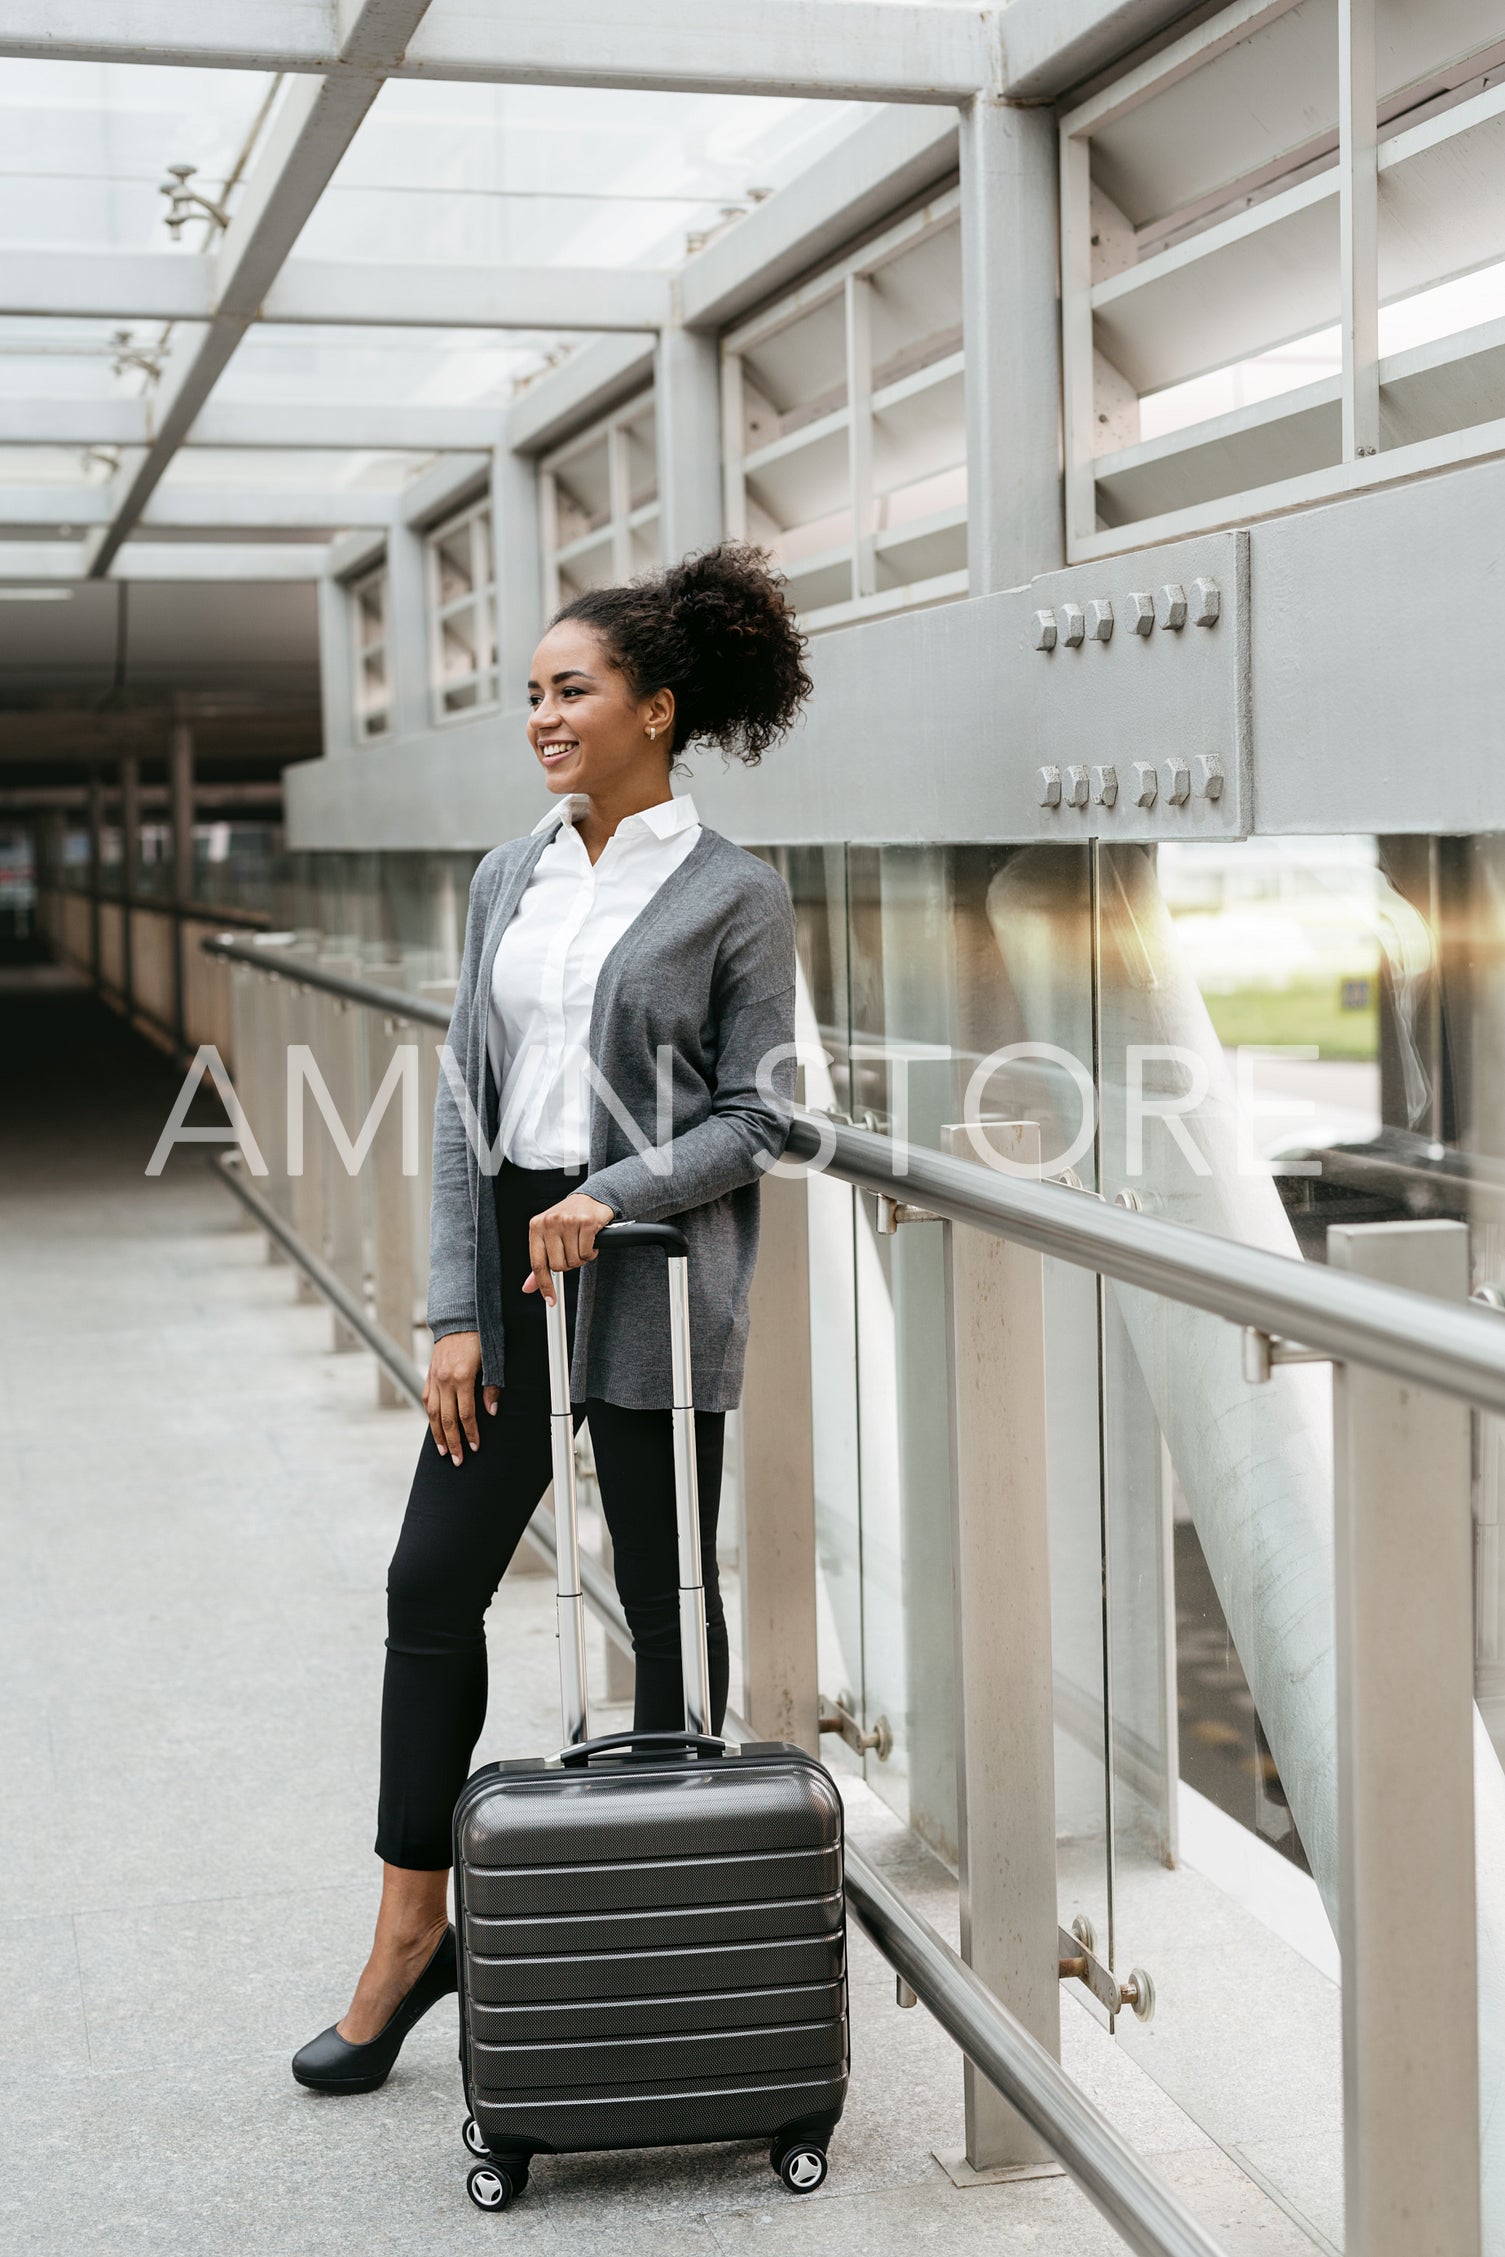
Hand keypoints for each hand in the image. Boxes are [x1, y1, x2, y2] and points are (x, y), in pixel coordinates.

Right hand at [423, 1330, 497, 1464]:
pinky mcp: (430, 1374)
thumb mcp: (493, 1360)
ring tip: (442, 1450)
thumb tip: (491, 1412)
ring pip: (433, 1413)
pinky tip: (434, 1427)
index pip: (466, 1414)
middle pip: (447, 1419)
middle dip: (452, 1442)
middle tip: (457, 1460)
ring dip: (438, 1434)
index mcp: (463, 1377)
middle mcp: (445, 1380)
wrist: (460, 1317)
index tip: (475, 1447)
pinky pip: (428, 1400)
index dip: (470, 1433)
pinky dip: (430, 1416)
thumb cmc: (481, 1337)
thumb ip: (492, 1387)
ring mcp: (435, 1378)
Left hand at [523, 1193, 615, 1303]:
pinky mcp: (586, 1222)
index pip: (537, 1263)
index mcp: (536, 1226)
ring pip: (573, 1260)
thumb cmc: (566, 1220)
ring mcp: (568, 1221)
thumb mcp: (548, 1238)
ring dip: (580, 1258)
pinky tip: (589, 1241)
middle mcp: (550, 1222)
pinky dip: (590, 1252)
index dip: (544, 1284)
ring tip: (580, 1244)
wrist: (589, 1198)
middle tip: (571, 1253)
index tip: (550, 1299)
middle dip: (568, 1264)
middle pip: (557, 1265)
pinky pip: (587, 1252)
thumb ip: (539, 1264)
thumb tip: (528, 1287)